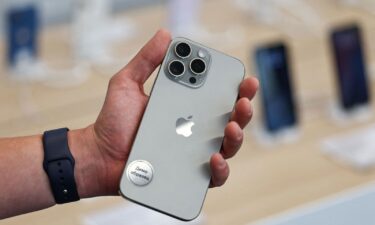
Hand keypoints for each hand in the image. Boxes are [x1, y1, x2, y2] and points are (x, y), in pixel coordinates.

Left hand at [86, 29, 257, 194]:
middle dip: (244, 108)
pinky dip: (220, 169)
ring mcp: (194, 153)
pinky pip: (213, 176)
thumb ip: (146, 61)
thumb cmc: (114, 122)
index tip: (243, 78)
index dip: (235, 88)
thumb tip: (165, 35)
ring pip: (228, 147)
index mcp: (186, 107)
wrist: (99, 155)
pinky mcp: (189, 175)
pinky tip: (214, 158)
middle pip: (231, 119)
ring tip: (231, 126)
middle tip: (243, 100)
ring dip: (237, 136)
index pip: (218, 96)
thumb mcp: (127, 84)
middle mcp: (195, 130)